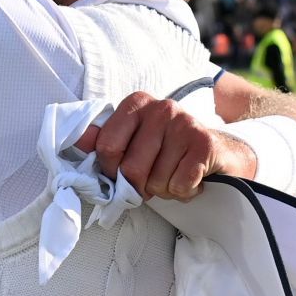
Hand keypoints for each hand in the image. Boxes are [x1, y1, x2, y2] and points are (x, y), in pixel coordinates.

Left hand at [75, 91, 258, 199]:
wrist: (219, 152)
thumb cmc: (167, 150)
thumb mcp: (133, 141)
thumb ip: (103, 141)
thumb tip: (76, 141)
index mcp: (136, 104)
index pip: (105, 147)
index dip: (111, 171)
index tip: (122, 173)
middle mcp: (161, 108)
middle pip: (130, 169)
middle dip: (140, 186)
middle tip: (154, 178)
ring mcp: (185, 123)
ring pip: (156, 181)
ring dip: (165, 189)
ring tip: (176, 174)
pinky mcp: (205, 144)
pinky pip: (180, 185)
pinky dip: (185, 191)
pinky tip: (192, 178)